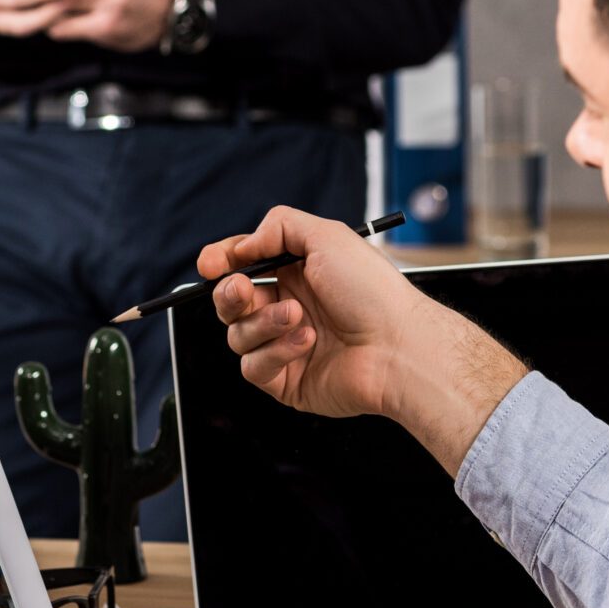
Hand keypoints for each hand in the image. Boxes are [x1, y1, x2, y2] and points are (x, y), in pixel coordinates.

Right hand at [199, 207, 525, 472]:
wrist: (398, 347)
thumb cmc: (372, 292)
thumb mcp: (328, 237)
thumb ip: (278, 227)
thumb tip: (242, 244)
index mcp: (298, 272)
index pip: (244, 264)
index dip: (222, 262)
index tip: (210, 263)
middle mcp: (289, 307)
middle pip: (231, 301)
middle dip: (229, 293)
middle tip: (242, 289)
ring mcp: (285, 346)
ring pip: (238, 334)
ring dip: (263, 322)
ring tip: (299, 317)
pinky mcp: (286, 380)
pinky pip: (253, 367)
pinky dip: (275, 351)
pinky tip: (306, 343)